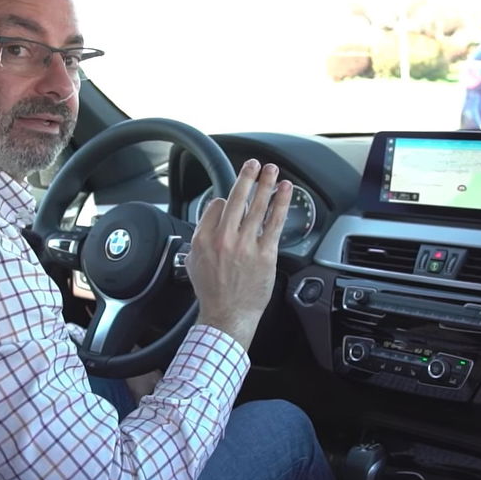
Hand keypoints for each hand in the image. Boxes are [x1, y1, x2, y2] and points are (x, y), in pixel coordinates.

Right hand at [187, 159, 291, 349]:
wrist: (228, 315)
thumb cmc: (212, 292)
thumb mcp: (194, 262)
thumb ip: (200, 236)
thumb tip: (210, 218)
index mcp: (204, 239)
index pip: (217, 206)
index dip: (226, 201)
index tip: (233, 201)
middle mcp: (224, 239)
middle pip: (237, 198)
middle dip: (246, 177)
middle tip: (253, 164)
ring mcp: (246, 245)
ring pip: (257, 206)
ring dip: (266, 184)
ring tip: (272, 170)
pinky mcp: (265, 254)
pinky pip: (275, 222)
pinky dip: (281, 203)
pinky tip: (286, 191)